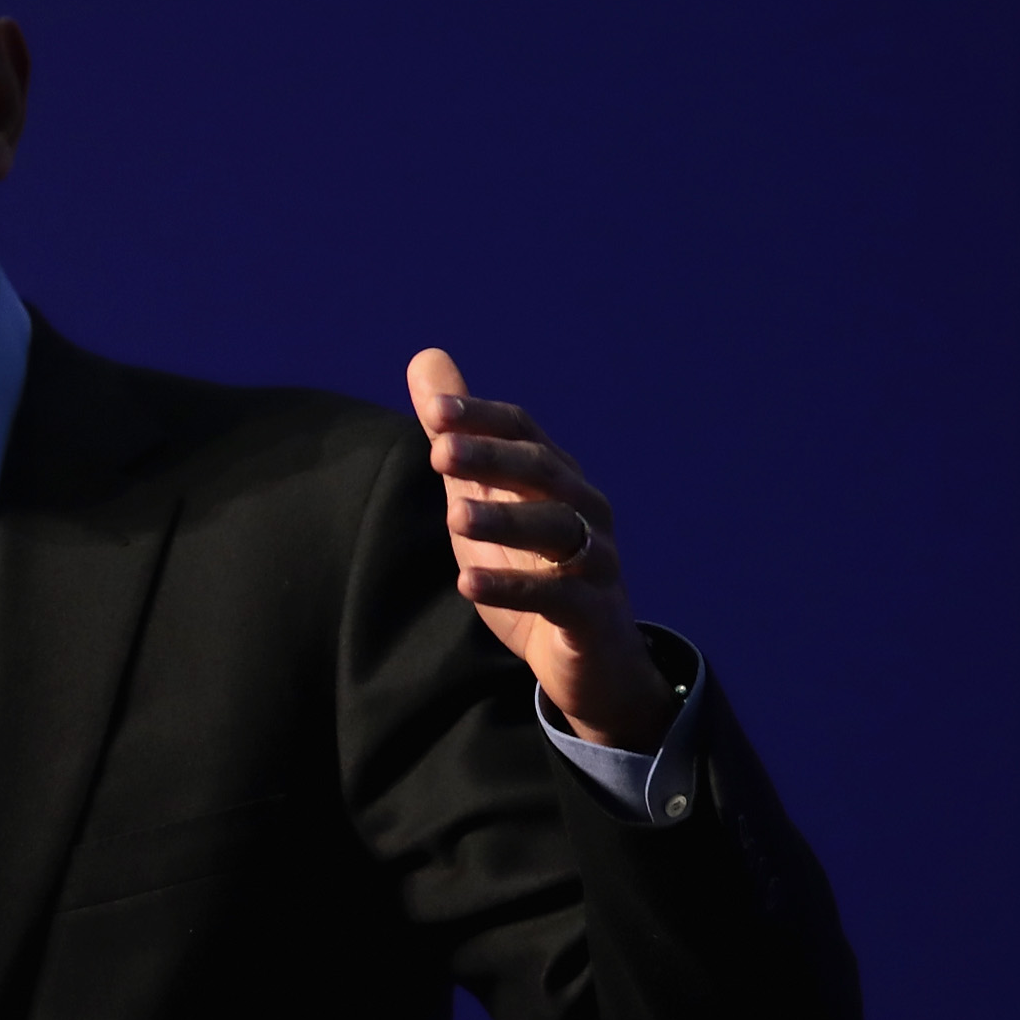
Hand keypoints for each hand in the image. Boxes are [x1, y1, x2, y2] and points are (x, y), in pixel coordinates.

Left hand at [407, 349, 676, 749]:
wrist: (589, 659)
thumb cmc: (532, 567)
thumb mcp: (485, 497)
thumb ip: (458, 436)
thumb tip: (424, 360)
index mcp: (557, 477)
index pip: (523, 432)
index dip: (482, 418)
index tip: (433, 411)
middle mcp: (584, 509)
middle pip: (542, 472)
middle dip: (493, 458)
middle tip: (440, 452)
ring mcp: (594, 560)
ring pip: (557, 529)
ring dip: (505, 521)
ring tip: (454, 517)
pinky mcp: (592, 614)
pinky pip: (558, 596)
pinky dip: (514, 588)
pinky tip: (469, 583)